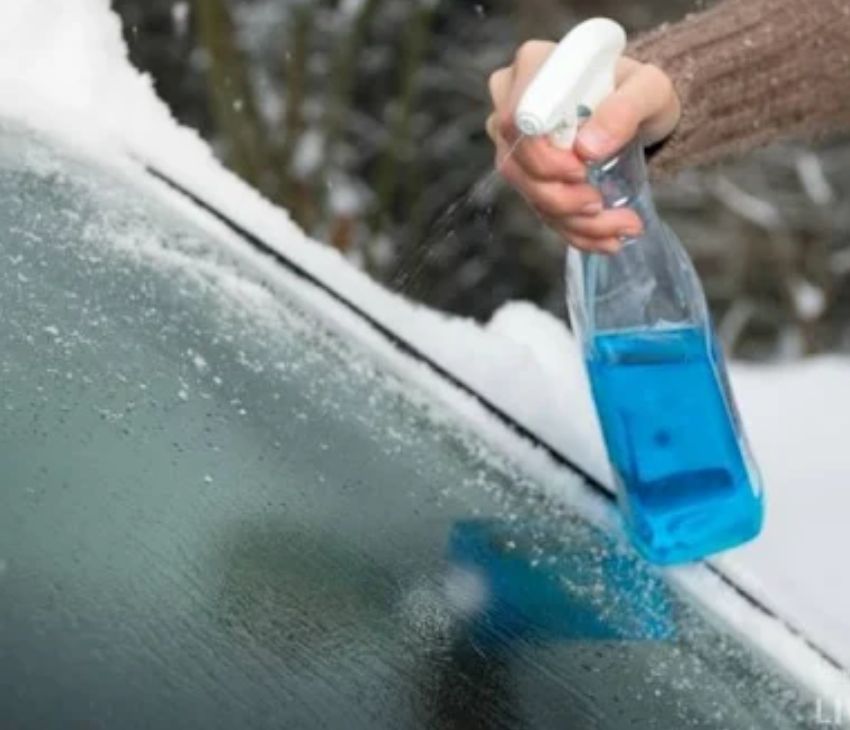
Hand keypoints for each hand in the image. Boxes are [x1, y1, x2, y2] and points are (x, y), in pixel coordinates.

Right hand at [487, 41, 680, 252]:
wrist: (640, 114)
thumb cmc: (640, 92)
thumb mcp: (649, 89)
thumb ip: (624, 109)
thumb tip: (588, 148)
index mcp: (534, 69)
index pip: (517, 119)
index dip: (541, 154)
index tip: (581, 169)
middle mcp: (514, 106)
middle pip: (515, 164)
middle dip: (559, 197)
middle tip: (599, 204)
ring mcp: (516, 145)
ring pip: (529, 193)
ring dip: (573, 222)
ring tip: (620, 227)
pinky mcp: (529, 177)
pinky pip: (542, 211)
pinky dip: (576, 232)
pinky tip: (607, 240)